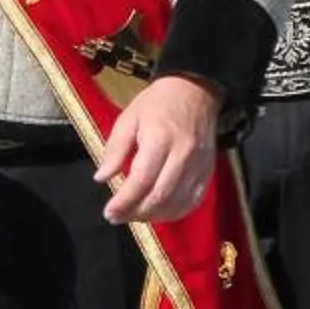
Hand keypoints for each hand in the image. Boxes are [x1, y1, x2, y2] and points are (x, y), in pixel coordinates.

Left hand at [93, 74, 220, 224]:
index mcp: (160, 138)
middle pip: (160, 196)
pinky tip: (158, 213)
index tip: (109, 212)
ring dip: (153, 217)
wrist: (196, 91)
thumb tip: (101, 178)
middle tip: (117, 217)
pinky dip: (174, 213)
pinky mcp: (208, 172)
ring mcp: (199, 166)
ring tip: (134, 216)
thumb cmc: (157, 104)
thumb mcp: (128, 118)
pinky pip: (193, 201)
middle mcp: (182, 155)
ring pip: (177, 203)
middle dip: (136, 213)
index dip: (124, 201)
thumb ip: (115, 149)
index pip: (142, 179)